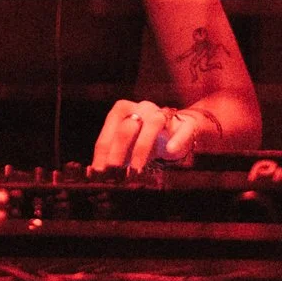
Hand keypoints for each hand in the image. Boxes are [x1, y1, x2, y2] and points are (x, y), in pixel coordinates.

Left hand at [93, 100, 216, 170]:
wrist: (181, 130)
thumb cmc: (146, 139)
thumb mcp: (128, 146)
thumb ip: (114, 154)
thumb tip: (96, 172)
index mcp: (124, 110)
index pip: (110, 129)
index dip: (103, 152)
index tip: (99, 171)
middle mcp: (143, 108)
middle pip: (127, 127)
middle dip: (118, 151)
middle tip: (114, 172)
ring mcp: (164, 114)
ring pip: (153, 124)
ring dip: (142, 147)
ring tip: (136, 168)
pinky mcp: (185, 124)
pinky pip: (182, 129)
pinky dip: (176, 139)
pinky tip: (169, 150)